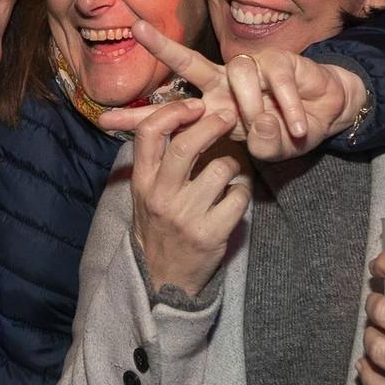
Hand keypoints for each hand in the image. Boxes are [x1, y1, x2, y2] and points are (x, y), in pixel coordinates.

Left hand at [97, 20, 368, 161]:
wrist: (326, 112)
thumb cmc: (288, 130)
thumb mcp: (268, 148)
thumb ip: (261, 145)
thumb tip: (257, 124)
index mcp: (212, 107)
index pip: (170, 112)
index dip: (138, 118)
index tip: (103, 120)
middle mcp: (224, 83)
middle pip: (189, 62)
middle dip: (162, 46)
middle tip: (136, 29)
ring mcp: (251, 68)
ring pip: (239, 76)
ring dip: (254, 107)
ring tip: (273, 129)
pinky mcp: (280, 61)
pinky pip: (277, 83)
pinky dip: (290, 110)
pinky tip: (298, 127)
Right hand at [129, 98, 249, 297]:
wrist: (162, 277)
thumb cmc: (158, 225)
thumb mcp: (145, 191)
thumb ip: (156, 159)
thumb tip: (178, 116)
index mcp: (143, 181)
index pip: (150, 133)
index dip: (175, 111)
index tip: (194, 106)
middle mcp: (161, 196)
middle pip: (187, 145)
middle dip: (213, 124)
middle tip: (229, 116)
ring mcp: (186, 216)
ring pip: (221, 168)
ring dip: (233, 163)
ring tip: (229, 170)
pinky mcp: (211, 234)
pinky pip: (239, 196)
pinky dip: (241, 191)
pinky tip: (233, 197)